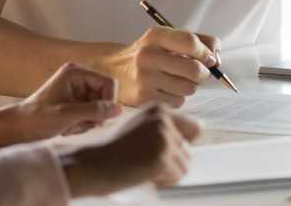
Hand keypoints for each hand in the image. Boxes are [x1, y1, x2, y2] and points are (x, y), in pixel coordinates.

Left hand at [0, 62, 121, 145]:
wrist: (17, 128)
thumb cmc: (37, 119)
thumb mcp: (68, 115)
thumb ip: (95, 111)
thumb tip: (119, 109)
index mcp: (76, 72)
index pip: (108, 83)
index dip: (108, 102)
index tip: (96, 120)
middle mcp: (78, 77)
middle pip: (105, 96)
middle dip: (94, 114)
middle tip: (77, 125)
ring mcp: (77, 90)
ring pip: (99, 107)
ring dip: (88, 121)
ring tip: (69, 127)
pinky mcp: (74, 102)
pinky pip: (91, 113)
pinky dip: (83, 124)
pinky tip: (68, 128)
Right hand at [63, 106, 201, 196]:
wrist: (92, 164)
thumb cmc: (111, 150)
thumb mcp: (139, 128)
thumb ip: (164, 128)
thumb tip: (198, 131)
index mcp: (158, 109)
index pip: (194, 128)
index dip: (182, 145)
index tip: (164, 152)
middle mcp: (163, 119)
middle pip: (188, 150)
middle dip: (171, 161)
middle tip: (144, 162)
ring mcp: (164, 137)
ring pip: (185, 164)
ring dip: (167, 173)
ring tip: (143, 168)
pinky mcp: (162, 157)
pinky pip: (177, 177)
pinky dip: (163, 182)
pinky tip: (143, 174)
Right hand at [103, 26, 220, 106]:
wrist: (114, 69)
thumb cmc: (151, 52)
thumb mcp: (168, 38)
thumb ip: (198, 41)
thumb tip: (217, 59)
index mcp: (156, 36)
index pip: (190, 42)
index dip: (206, 53)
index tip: (210, 59)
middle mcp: (148, 56)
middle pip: (194, 70)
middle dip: (204, 73)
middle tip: (201, 73)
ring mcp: (145, 78)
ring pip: (189, 88)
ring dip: (190, 86)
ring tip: (178, 79)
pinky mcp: (144, 98)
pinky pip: (178, 102)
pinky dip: (178, 97)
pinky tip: (166, 89)